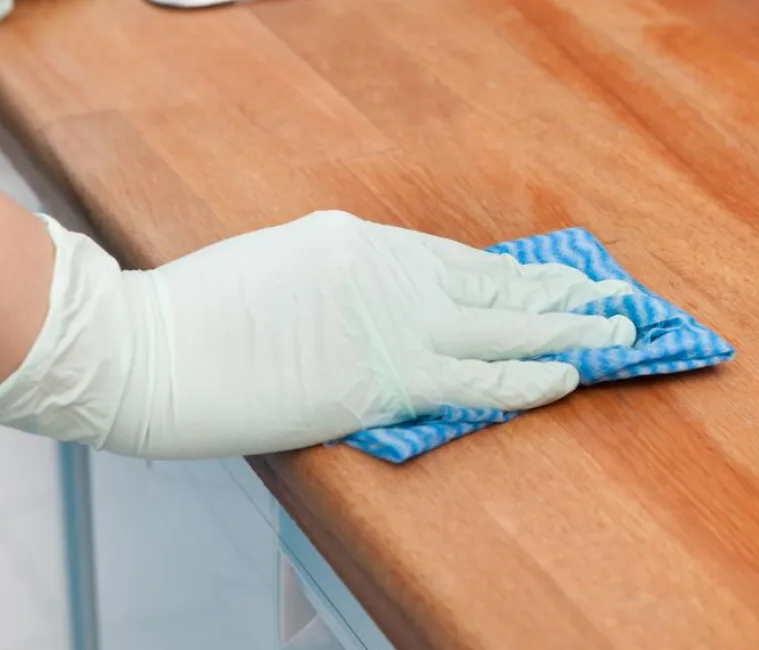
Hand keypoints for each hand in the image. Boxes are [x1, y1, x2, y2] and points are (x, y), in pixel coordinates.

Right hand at [0, 210, 635, 458]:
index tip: (542, 283)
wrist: (142, 349)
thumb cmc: (188, 322)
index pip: (452, 262)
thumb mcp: (273, 276)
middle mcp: (386, 268)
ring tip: (616, 330)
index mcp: (355, 240)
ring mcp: (390, 317)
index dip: (505, 279)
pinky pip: (478, 376)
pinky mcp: (385, 373)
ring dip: (566, 327)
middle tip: (609, 296)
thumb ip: (335, 290)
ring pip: (503, 322)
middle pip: (492, 283)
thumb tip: (374, 319)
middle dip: (556, 294)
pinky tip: (569, 373)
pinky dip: (529, 375)